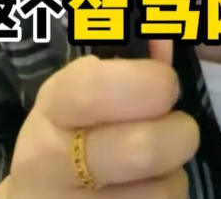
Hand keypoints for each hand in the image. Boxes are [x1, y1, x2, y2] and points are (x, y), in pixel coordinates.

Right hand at [4, 41, 197, 198]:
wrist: (40, 198)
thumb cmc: (78, 128)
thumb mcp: (90, 85)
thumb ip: (133, 57)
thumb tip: (168, 38)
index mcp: (53, 107)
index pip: (92, 91)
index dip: (146, 83)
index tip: (167, 85)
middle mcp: (48, 163)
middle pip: (141, 150)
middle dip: (179, 134)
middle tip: (178, 129)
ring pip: (160, 193)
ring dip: (174, 176)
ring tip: (155, 168)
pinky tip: (144, 193)